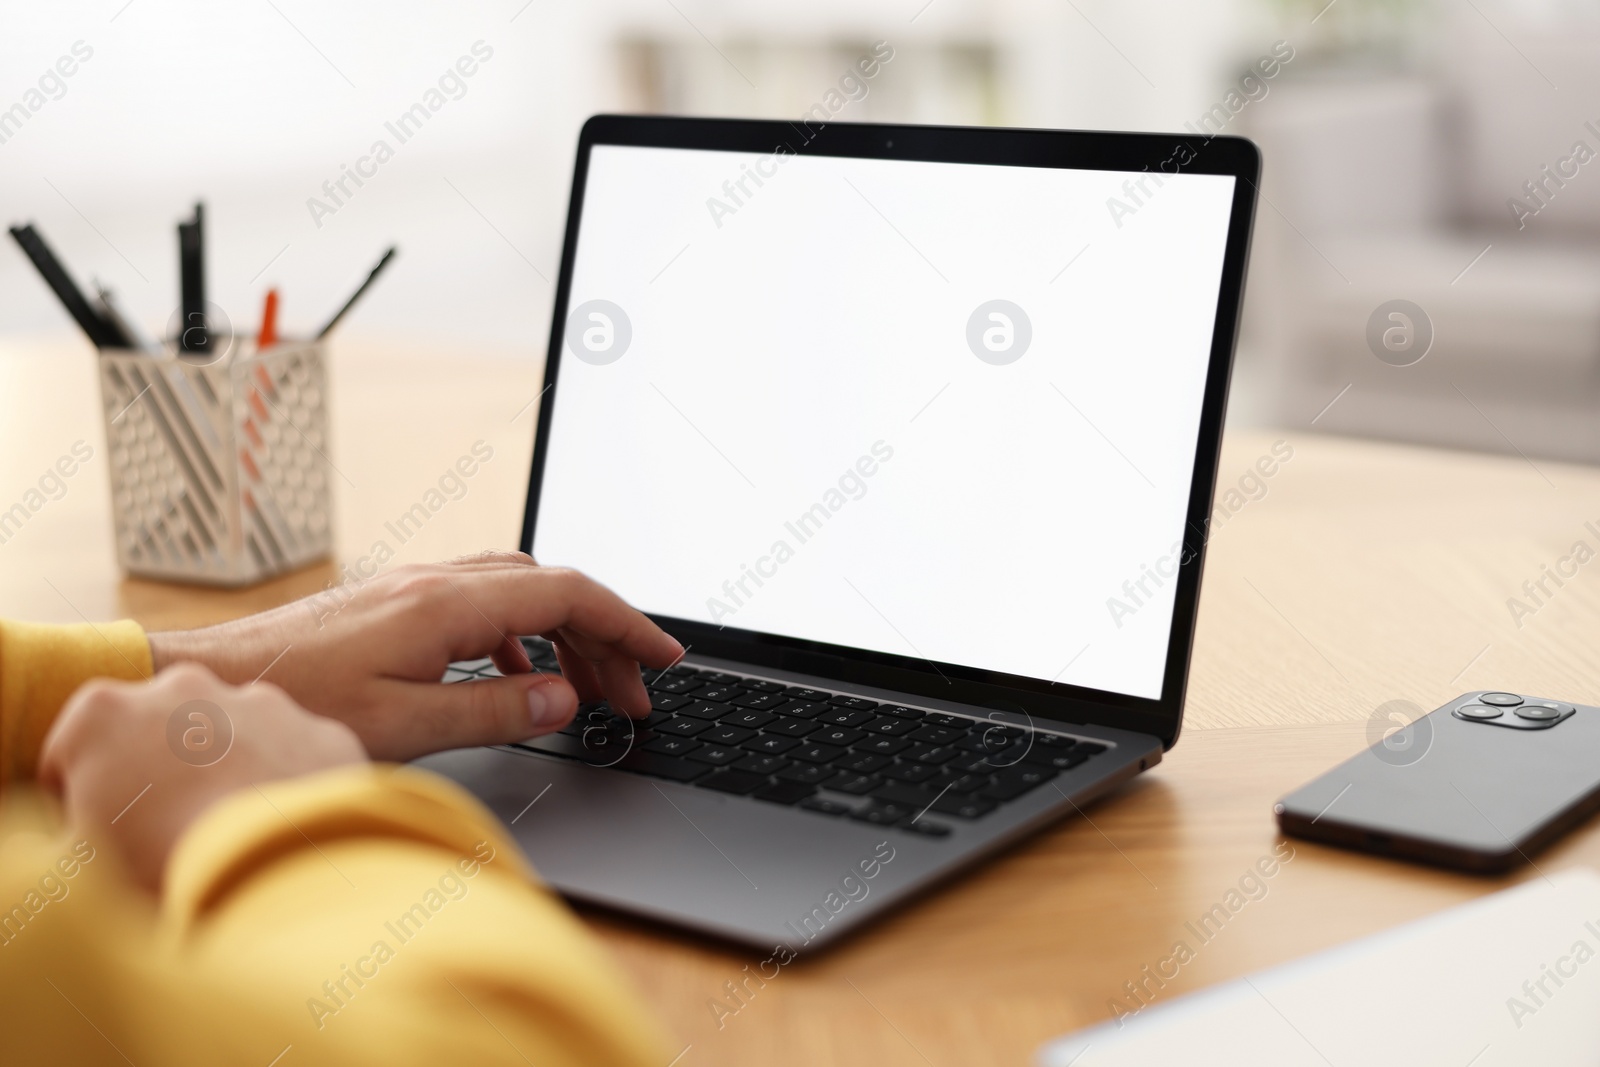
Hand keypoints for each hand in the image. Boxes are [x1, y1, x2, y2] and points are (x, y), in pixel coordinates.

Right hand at [38, 663, 366, 890]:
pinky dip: (289, 788)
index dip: (78, 804)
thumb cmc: (157, 866)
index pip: (71, 758)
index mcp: (102, 713)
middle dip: (158, 774)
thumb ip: (63, 839)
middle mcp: (183, 686)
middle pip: (156, 734)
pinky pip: (296, 758)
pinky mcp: (318, 730)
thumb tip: (52, 848)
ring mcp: (260, 702)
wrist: (274, 872)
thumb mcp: (75, 863)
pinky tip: (283, 833)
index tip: (98, 840)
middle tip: (168, 835)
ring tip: (230, 836)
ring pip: (233, 737)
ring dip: (228, 773)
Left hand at [146, 553, 684, 761]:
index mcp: (446, 605)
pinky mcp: (398, 604)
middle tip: (634, 694)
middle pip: (551, 589)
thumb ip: (492, 711)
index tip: (663, 657)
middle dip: (604, 637)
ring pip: (520, 592)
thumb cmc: (291, 706)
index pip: (566, 595)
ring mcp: (416, 588)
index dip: (625, 625)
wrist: (211, 683)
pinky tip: (519, 678)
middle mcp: (436, 582)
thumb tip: (562, 700)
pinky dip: (523, 636)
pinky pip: (486, 604)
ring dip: (565, 636)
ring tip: (587, 692)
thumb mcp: (401, 725)